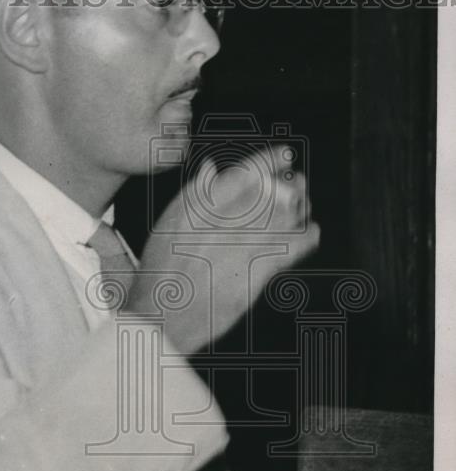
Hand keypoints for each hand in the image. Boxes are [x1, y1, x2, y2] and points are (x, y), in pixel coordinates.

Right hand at [127, 145, 319, 353]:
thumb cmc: (160, 274)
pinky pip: (291, 248)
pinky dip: (306, 237)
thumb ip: (192, 194)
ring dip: (300, 208)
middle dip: (291, 184)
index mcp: (199, 206)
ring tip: (304, 205)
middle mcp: (222, 223)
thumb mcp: (165, 224)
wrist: (161, 316)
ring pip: (285, 217)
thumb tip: (212, 168)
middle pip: (272, 192)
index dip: (270, 160)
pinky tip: (310, 233)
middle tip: (298, 182)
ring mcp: (240, 248)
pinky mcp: (254, 274)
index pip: (244, 172)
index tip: (285, 154)